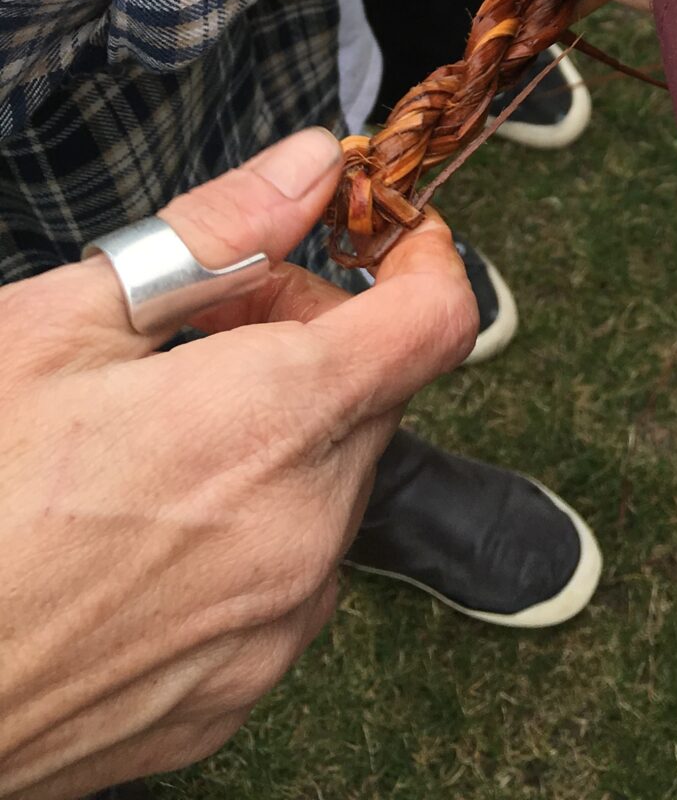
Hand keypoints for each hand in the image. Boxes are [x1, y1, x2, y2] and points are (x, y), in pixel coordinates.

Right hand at [0, 133, 474, 799]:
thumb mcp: (59, 328)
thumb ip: (214, 235)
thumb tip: (308, 165)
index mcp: (273, 422)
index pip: (438, 319)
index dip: (422, 258)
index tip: (382, 237)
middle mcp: (302, 531)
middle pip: (372, 396)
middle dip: (308, 340)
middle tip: (203, 327)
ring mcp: (275, 624)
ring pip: (329, 486)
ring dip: (276, 438)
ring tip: (152, 428)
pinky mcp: (236, 690)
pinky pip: (284, 580)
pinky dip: (243, 531)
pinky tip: (140, 522)